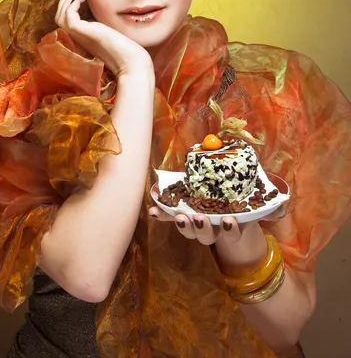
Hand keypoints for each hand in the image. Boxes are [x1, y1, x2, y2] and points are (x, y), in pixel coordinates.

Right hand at [55, 0, 153, 76]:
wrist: (130, 59)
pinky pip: (68, 17)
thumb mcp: (107, 27)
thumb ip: (99, 20)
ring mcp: (79, 36)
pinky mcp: (83, 32)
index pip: (64, 19)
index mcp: (81, 36)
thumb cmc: (123, 45)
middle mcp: (76, 37)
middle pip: (58, 15)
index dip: (68, 4)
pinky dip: (72, 4)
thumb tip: (96, 3)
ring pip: (60, 16)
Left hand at [149, 205, 285, 268]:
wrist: (226, 201)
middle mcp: (213, 228)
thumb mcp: (257, 204)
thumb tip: (282, 209)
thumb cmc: (242, 202)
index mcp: (231, 225)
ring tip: (180, 218)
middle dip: (203, 229)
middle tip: (201, 219)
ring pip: (190, 230)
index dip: (231, 230)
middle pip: (206, 235)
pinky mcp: (183, 214)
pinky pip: (171, 216)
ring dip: (183, 225)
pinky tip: (153, 212)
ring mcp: (197, 223)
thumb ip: (270, 208)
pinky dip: (162, 215)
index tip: (230, 222)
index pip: (231, 232)